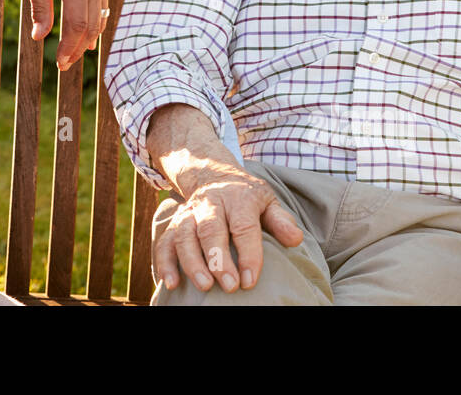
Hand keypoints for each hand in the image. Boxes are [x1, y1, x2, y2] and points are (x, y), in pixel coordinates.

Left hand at [23, 0, 109, 69]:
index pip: (76, 26)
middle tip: (63, 65)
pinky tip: (87, 37)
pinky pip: (101, 8)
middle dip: (77, 49)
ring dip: (86, 40)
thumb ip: (40, 8)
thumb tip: (39, 37)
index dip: (69, 48)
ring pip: (98, 20)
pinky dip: (94, 25)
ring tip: (72, 55)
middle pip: (90, 28)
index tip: (59, 63)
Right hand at [153, 163, 304, 292]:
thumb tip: (295, 239)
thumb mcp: (267, 201)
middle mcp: (211, 203)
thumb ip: (280, 221)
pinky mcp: (175, 222)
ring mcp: (190, 212)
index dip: (248, 254)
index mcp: (238, 198)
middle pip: (210, 229)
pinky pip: (165, 241)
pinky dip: (165, 262)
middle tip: (229, 287)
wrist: (212, 174)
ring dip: (191, 262)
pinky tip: (171, 283)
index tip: (251, 280)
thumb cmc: (246, 196)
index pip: (244, 226)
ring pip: (184, 235)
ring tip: (204, 286)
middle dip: (218, 259)